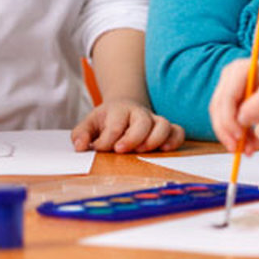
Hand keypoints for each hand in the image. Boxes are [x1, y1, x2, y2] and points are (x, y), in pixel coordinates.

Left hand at [71, 99, 185, 152]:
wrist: (124, 108)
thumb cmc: (106, 120)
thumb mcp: (89, 124)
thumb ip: (81, 134)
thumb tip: (80, 146)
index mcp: (119, 110)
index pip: (115, 124)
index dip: (108, 139)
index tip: (100, 148)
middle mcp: (139, 113)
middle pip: (142, 121)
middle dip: (133, 137)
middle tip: (121, 150)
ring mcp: (154, 120)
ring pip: (163, 124)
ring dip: (155, 139)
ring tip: (143, 150)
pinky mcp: (167, 129)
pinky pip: (178, 131)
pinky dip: (175, 139)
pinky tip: (165, 149)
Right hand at [210, 60, 258, 154]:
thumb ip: (256, 107)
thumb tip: (239, 119)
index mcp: (239, 70)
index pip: (225, 99)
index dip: (228, 120)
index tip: (239, 137)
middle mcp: (231, 77)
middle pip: (218, 108)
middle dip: (226, 131)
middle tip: (236, 149)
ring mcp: (233, 88)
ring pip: (222, 116)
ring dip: (232, 135)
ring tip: (248, 150)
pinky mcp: (238, 100)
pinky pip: (231, 119)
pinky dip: (239, 134)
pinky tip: (249, 144)